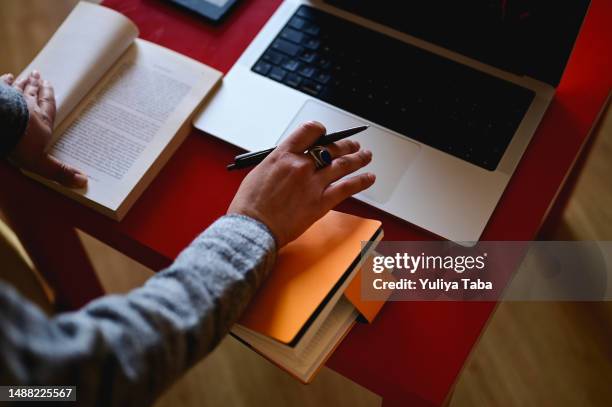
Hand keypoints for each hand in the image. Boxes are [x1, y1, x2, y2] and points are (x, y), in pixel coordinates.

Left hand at [1, 71, 86, 187]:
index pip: (48, 106)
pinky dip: (5, 81)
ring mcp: (10, 99)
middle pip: (33, 94)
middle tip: (38, 75)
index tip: (49, 85)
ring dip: (23, 82)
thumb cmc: (18, 143)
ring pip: (19, 88)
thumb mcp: (39, 163)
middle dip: (36, 85)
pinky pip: (2, 85)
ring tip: (27, 75)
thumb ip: (59, 171)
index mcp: (42, 121)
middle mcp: (28, 106)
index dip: (49, 96)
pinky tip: (7, 76)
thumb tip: (84, 182)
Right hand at [228, 121, 374, 246]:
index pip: (309, 131)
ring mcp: (313, 183)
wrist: (253, 229)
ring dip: (358, 158)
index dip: (321, 130)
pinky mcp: (321, 202)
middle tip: (352, 145)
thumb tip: (289, 163)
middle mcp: (300, 165)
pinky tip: (369, 178)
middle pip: (330, 148)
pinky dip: (361, 181)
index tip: (325, 134)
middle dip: (345, 145)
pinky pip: (348, 187)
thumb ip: (279, 164)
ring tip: (366, 155)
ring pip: (343, 165)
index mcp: (282, 155)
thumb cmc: (250, 206)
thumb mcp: (259, 173)